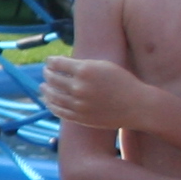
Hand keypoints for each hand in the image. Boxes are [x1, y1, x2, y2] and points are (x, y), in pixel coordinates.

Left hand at [37, 55, 152, 132]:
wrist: (137, 106)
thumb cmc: (123, 82)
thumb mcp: (104, 66)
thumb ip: (83, 64)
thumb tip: (61, 64)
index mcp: (85, 70)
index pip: (57, 64)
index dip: (51, 62)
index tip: (49, 61)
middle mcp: (79, 87)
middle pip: (53, 79)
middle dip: (47, 74)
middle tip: (46, 72)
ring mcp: (78, 104)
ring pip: (52, 96)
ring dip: (45, 90)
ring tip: (43, 86)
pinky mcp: (80, 118)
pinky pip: (59, 111)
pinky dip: (51, 105)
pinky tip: (49, 101)